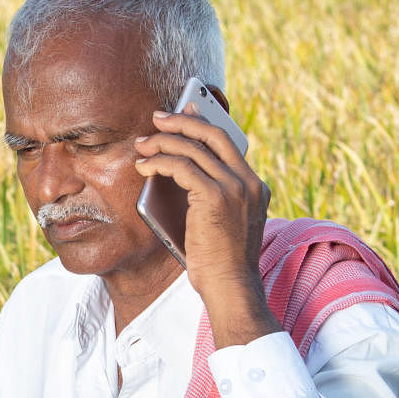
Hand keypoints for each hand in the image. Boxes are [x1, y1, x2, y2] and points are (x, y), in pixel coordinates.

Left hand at [134, 107, 280, 346]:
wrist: (231, 286)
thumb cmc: (221, 263)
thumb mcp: (224, 223)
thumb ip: (214, 197)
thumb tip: (183, 175)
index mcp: (256, 186)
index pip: (228, 143)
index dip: (204, 124)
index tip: (188, 111)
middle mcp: (249, 182)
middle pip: (213, 135)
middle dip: (182, 121)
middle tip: (158, 117)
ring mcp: (235, 188)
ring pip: (193, 148)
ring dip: (162, 142)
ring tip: (142, 144)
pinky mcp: (215, 197)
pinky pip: (181, 167)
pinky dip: (159, 162)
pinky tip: (144, 166)